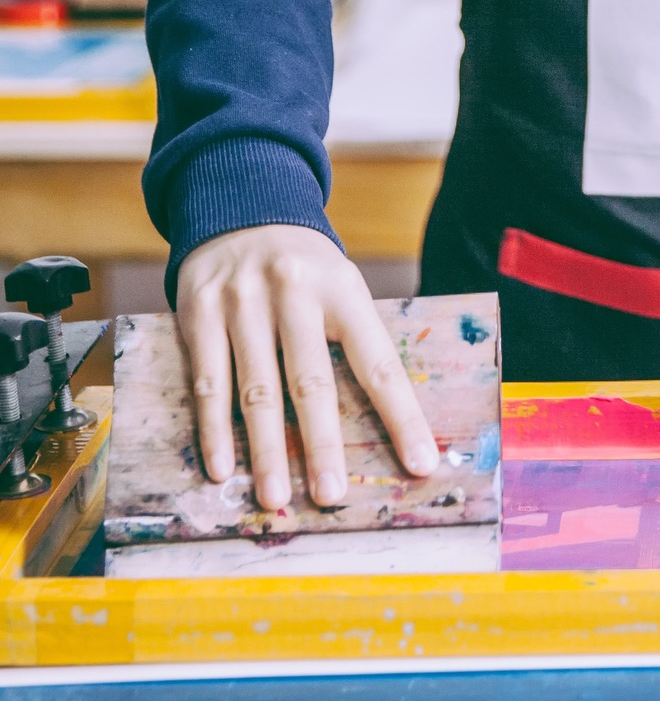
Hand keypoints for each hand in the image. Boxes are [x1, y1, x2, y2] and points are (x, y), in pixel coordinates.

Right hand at [176, 223, 438, 510]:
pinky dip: (214, 429)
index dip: (402, 417)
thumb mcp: (340, 285)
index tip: (420, 464)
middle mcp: (295, 291)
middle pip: (312, 381)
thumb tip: (387, 424)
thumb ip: (354, 340)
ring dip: (265, 450)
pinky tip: (222, 467)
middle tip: (331, 496)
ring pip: (257, 388)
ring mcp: (244, 301)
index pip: (379, 362)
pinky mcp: (200, 310)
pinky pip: (208, 380)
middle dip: (323, 445)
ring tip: (274, 497)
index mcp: (344, 289)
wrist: (241, 203)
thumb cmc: (304, 266)